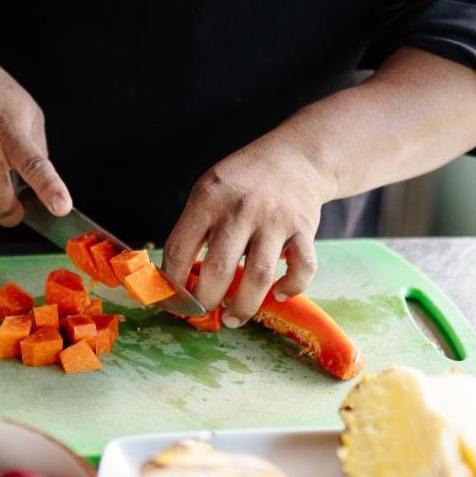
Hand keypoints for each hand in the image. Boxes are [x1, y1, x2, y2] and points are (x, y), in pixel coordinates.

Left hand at [161, 140, 331, 325]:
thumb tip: (174, 281)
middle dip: (205, 301)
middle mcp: (241, 209)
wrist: (295, 157)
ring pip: (258, 277)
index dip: (171, 283)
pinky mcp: (304, 229)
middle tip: (201, 312)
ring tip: (231, 319)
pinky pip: (302, 268)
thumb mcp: (207, 191)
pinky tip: (278, 295)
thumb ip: (192, 230)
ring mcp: (275, 220)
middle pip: (218, 269)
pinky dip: (291, 288)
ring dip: (242, 307)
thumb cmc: (242, 183)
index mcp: (208, 200)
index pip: (179, 250)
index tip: (172, 301)